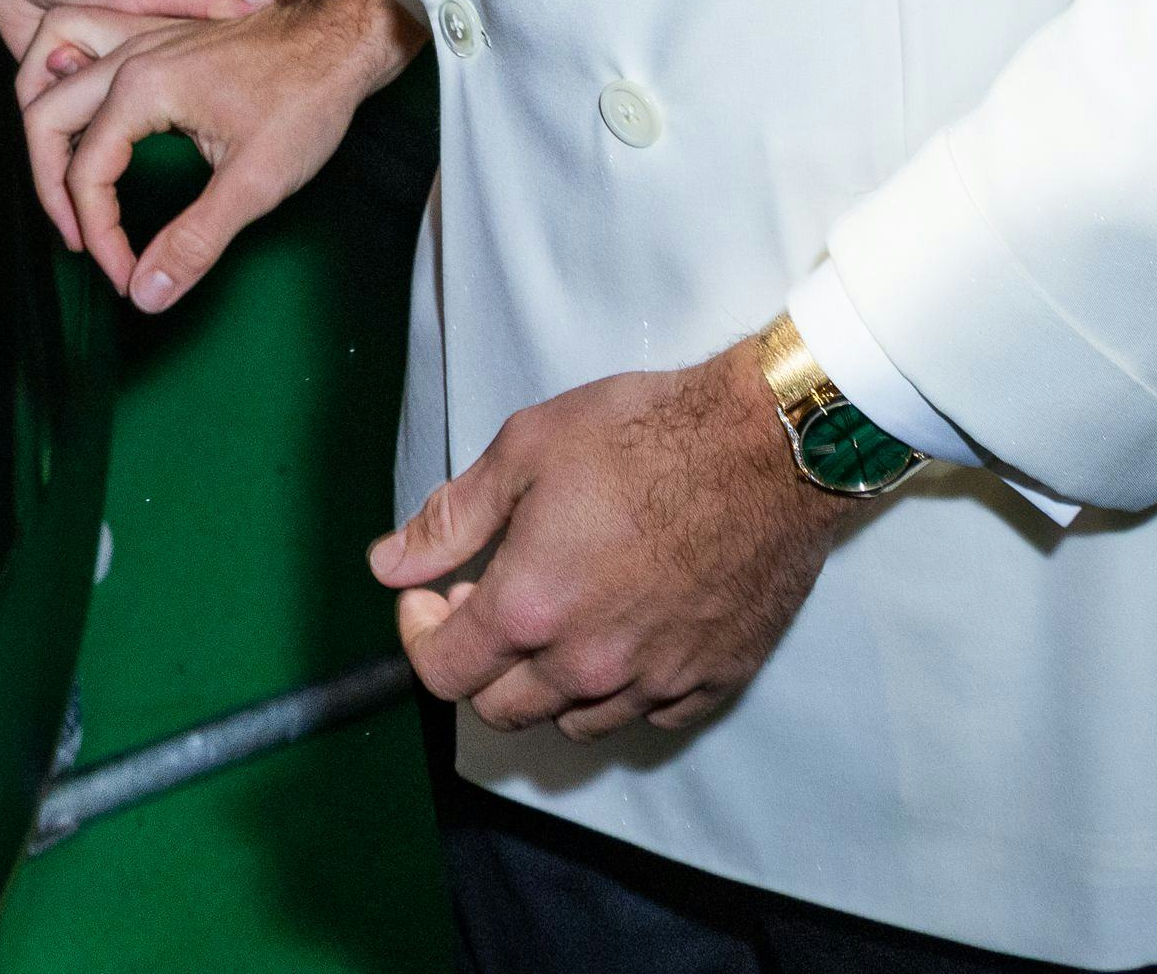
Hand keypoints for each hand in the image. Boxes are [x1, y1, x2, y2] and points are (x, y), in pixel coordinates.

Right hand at [24, 0, 415, 305]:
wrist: (344, 34)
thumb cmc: (308, 96)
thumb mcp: (256, 181)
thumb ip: (194, 241)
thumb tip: (147, 293)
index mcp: (142, 87)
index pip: (86, 172)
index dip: (100, 235)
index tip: (127, 275)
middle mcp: (129, 57)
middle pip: (46, 118)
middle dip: (52, 188)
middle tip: (84, 242)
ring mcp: (141, 42)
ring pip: (60, 85)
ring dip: (55, 142)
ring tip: (77, 199)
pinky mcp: (159, 41)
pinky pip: (89, 68)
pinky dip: (76, 110)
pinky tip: (100, 142)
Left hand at [373, 337, 854, 738]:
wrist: (768, 448)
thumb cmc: (645, 434)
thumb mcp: (525, 450)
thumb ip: (450, 519)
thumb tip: (387, 565)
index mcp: (530, 608)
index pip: (441, 670)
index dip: (420, 632)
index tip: (431, 593)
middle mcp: (587, 664)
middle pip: (502, 709)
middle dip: (479, 661)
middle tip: (492, 596)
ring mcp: (654, 681)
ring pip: (573, 721)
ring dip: (547, 682)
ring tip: (558, 614)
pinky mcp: (712, 682)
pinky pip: (647, 716)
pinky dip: (621, 690)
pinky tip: (624, 632)